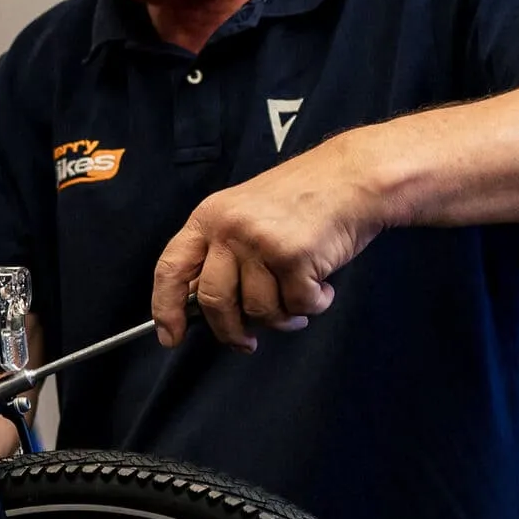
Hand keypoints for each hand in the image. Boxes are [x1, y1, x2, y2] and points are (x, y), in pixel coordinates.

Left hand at [150, 134, 383, 350]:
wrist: (353, 175)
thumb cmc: (302, 199)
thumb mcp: (246, 214)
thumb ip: (222, 255)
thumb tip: (204, 307)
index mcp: (209, 217)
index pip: (171, 268)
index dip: (165, 308)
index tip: (171, 337)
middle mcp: (229, 229)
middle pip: (214, 300)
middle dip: (230, 331)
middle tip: (246, 342)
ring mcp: (261, 242)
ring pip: (259, 309)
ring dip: (283, 316)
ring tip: (300, 297)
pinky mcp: (295, 257)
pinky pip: (298, 305)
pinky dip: (314, 304)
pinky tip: (322, 286)